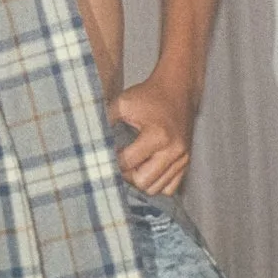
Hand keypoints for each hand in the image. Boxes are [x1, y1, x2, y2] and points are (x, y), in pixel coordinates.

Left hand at [109, 77, 194, 195]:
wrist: (177, 89)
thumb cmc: (148, 95)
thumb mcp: (123, 103)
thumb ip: (105, 121)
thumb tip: (90, 141)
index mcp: (157, 135)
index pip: (129, 163)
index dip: (113, 160)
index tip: (108, 152)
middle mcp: (173, 150)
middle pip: (143, 182)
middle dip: (127, 175)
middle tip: (121, 161)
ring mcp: (182, 158)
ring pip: (156, 188)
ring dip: (141, 180)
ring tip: (133, 165)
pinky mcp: (186, 161)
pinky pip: (170, 187)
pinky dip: (157, 183)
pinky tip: (147, 168)